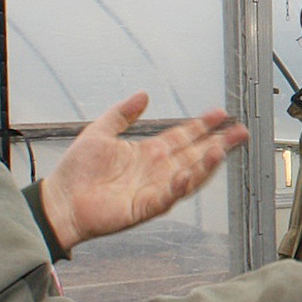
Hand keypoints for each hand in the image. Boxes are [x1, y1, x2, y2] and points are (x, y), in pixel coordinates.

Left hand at [38, 93, 249, 252]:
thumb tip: (143, 95)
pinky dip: (179, 187)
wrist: (61, 200)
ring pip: (188, 175)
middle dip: (218, 143)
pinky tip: (189, 175)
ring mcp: (154, 188)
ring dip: (206, 165)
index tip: (220, 114)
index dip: (202, 125)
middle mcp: (157, 170)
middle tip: (240, 132)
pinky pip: (168, 196)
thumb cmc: (76, 171)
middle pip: (194, 154)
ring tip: (221, 150)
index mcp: (149, 152)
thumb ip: (122, 113)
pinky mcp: (145, 207)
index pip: (183, 136)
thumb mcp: (99, 132)